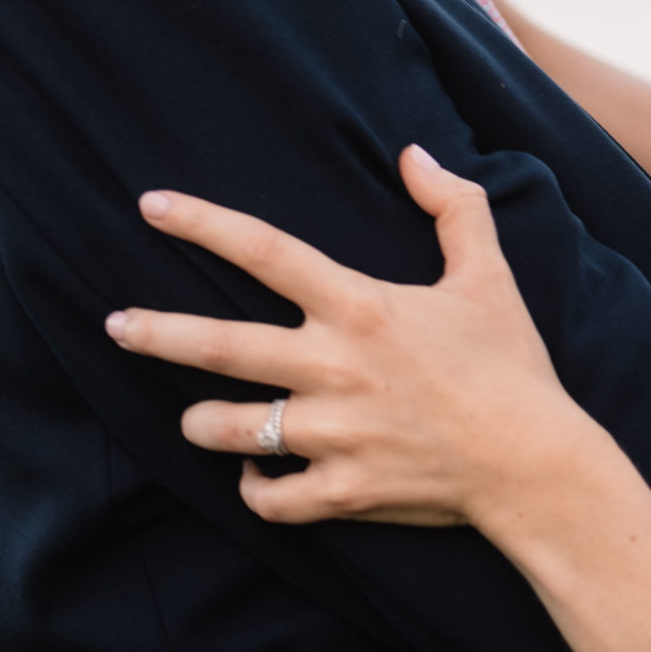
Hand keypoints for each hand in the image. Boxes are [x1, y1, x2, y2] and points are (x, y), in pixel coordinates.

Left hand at [105, 145, 591, 527]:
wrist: (536, 463)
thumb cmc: (511, 364)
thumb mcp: (489, 275)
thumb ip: (454, 206)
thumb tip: (414, 154)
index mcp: (362, 307)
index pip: (266, 251)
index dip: (203, 224)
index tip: (152, 206)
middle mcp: (335, 367)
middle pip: (221, 345)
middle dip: (157, 332)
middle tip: (114, 325)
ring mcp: (333, 434)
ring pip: (228, 428)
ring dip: (201, 422)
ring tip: (194, 417)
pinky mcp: (340, 491)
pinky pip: (268, 497)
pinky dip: (254, 487)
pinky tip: (256, 475)